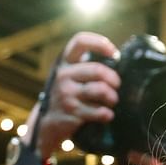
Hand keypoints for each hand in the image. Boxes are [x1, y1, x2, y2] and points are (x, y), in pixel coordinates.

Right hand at [34, 32, 120, 153]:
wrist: (48, 122)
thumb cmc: (67, 94)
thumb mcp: (70, 76)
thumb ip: (86, 67)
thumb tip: (116, 64)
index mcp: (64, 62)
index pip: (80, 42)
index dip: (100, 43)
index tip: (114, 54)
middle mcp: (63, 75)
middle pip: (97, 70)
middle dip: (113, 78)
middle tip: (117, 85)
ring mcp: (66, 93)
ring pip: (100, 90)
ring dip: (112, 96)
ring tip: (113, 100)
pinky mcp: (71, 111)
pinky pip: (98, 111)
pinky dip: (107, 114)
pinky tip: (107, 115)